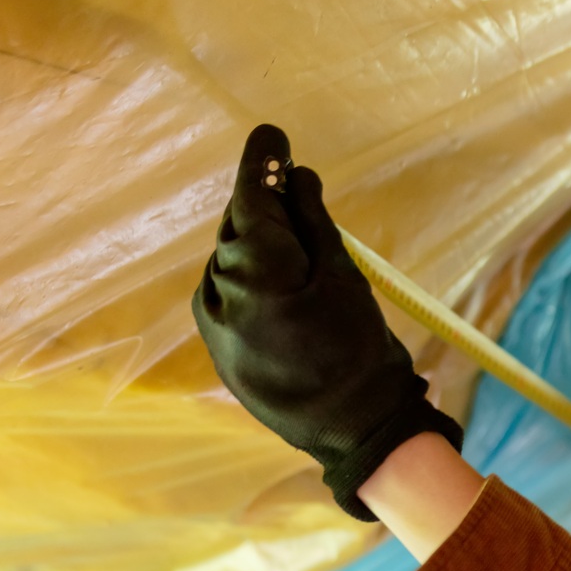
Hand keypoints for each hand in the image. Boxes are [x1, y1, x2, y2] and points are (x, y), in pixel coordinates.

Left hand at [192, 124, 462, 520]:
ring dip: (257, 247)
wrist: (355, 434)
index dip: (263, 162)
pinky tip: (280, 289)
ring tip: (295, 252)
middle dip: (263, 207)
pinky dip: (250, 282)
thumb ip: (312, 221)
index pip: (250, 198)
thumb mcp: (344, 277)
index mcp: (252, 269)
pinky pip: (228, 298)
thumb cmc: (358, 352)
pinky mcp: (219, 352)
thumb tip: (293, 175)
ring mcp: (212, 327)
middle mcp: (218, 293)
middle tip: (294, 189)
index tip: (273, 136)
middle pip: (237, 229)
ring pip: (231, 264)